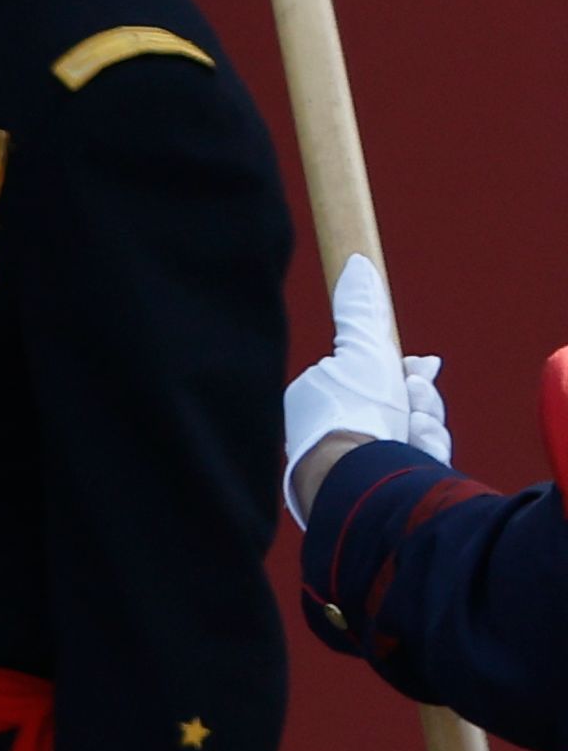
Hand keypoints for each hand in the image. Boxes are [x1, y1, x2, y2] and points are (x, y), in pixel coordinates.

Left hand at [280, 252, 447, 521]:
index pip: (379, 378)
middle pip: (405, 404)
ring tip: (412, 425)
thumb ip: (360, 309)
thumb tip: (356, 264)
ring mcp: (360, 462)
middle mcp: (339, 433)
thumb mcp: (362, 346)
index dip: (407, 373)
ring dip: (425, 421)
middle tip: (412, 399)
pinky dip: (425, 448)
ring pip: (417, 430)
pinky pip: (419, 458)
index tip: (414, 371)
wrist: (358, 470)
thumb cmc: (355, 406)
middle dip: (420, 398)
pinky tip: (416, 448)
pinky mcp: (383, 486)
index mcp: (325, 401)